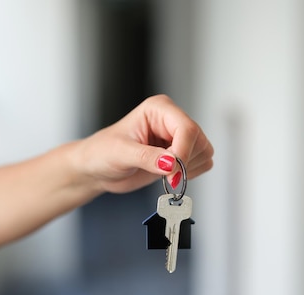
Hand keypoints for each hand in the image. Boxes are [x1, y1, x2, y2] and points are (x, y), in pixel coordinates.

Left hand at [74, 94, 213, 193]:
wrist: (99, 169)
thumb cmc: (103, 153)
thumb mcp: (120, 154)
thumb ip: (147, 157)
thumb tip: (171, 163)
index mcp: (159, 109)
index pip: (186, 127)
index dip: (183, 151)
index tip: (171, 171)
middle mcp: (172, 121)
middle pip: (199, 140)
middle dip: (184, 162)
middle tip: (164, 174)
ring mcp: (179, 137)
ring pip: (205, 152)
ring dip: (188, 169)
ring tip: (163, 173)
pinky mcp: (183, 154)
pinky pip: (203, 163)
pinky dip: (191, 174)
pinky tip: (170, 175)